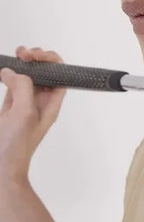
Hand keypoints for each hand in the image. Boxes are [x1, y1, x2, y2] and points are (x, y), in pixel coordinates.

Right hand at [0, 46, 67, 184]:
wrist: (0, 167)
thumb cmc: (15, 147)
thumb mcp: (23, 113)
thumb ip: (23, 88)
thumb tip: (13, 71)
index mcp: (51, 104)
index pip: (59, 75)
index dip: (51, 61)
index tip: (35, 56)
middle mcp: (40, 102)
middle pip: (46, 72)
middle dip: (37, 58)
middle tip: (23, 54)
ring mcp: (24, 104)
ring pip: (29, 77)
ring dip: (24, 63)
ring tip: (17, 54)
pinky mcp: (10, 108)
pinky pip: (13, 85)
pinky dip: (10, 75)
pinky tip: (5, 70)